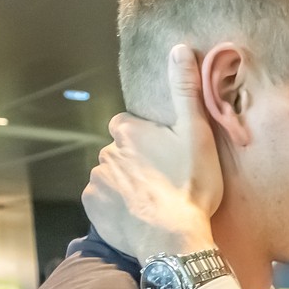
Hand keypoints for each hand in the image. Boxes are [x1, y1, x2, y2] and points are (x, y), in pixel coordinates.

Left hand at [82, 44, 222, 260]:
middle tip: (164, 183)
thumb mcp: (197, 135)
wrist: (174, 240)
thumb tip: (179, 48)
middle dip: (136, 164)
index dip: (149, 141)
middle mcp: (106, 151)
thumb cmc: (190, 187)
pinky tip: (137, 217)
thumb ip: (185, 91)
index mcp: (129, 131)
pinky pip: (103, 202)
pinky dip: (116, 207)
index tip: (167, 158)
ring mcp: (96, 180)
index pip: (131, 127)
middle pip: (121, 153)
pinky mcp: (92, 207)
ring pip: (112, 177)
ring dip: (126, 186)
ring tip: (152, 204)